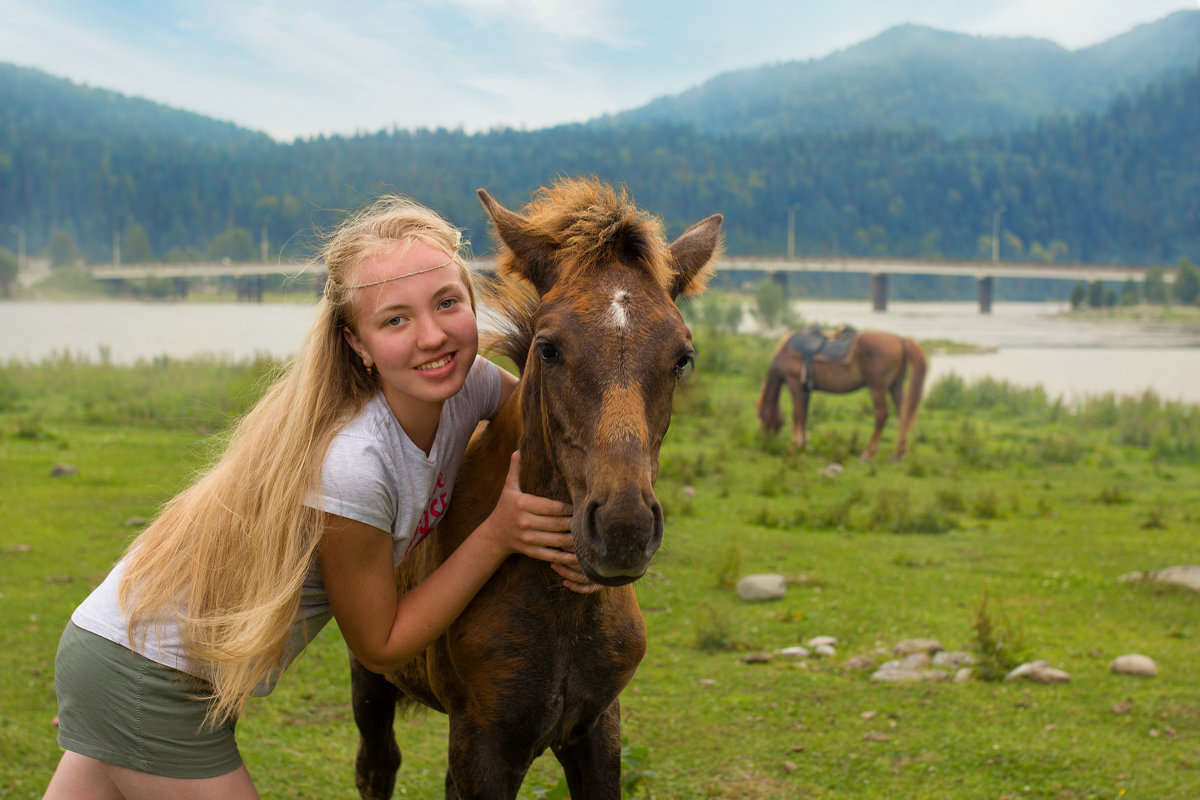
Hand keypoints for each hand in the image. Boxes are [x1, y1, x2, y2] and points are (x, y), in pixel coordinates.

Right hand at [485, 452, 597, 593]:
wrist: (494, 535)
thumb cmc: (505, 507)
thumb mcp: (508, 488)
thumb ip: (516, 470)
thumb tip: (519, 449)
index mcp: (523, 505)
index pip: (552, 506)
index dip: (569, 507)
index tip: (583, 504)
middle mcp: (525, 522)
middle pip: (558, 523)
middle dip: (575, 522)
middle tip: (592, 519)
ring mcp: (529, 539)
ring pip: (558, 540)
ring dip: (575, 539)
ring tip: (590, 535)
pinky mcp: (532, 552)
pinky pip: (553, 555)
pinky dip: (567, 557)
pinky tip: (580, 556)